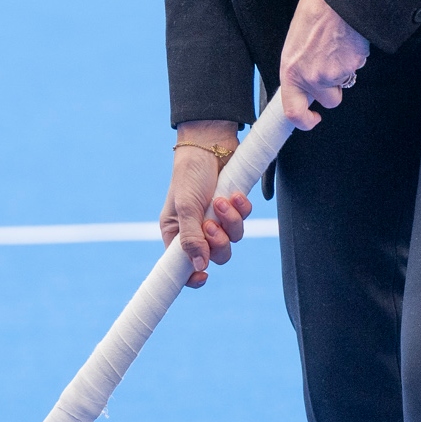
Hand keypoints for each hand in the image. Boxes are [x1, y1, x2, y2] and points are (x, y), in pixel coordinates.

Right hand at [160, 124, 251, 288]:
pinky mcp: (234, 208)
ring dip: (231, 222)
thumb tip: (200, 267)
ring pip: (233, 239)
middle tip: (212, 224)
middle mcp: (197, 230)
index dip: (193, 276)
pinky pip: (244, 220)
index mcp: (176, 234)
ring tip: (222, 201)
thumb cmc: (189, 174)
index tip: (204, 276)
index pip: (183, 266)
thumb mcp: (186, 207)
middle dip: (218, 243)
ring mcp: (217, 219)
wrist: (210, 144)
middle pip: (216, 256)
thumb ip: (192, 238)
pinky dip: (242, 209)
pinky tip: (235, 195)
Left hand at [280, 0, 368, 129]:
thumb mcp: (295, 42)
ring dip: (344, 69)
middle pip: (330, 100)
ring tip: (337, 43)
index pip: (293, 111)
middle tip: (331, 65)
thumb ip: (300, 65)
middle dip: (334, 88)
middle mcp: (313, 77)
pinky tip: (347, 39)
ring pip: (345, 82)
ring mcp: (336, 73)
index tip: (312, 119)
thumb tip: (306, 77)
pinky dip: (354, 57)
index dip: (304, 121)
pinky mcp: (355, 65)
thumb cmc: (315, 11)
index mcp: (292, 70)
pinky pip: (357, 67)